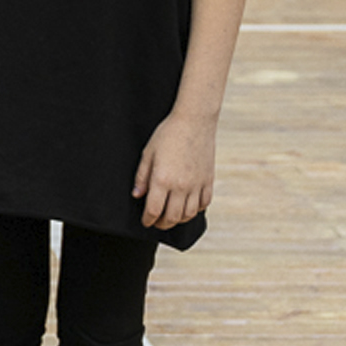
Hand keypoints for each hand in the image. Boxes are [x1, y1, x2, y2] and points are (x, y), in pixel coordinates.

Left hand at [133, 109, 216, 232]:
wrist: (194, 121)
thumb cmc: (168, 134)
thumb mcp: (148, 153)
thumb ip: (142, 176)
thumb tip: (137, 194)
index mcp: (162, 180)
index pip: (153, 210)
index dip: (147, 220)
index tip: (145, 221)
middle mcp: (181, 186)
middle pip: (172, 217)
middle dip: (162, 224)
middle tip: (156, 222)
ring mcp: (196, 185)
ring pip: (188, 214)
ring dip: (178, 220)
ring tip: (171, 216)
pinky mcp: (208, 180)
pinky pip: (203, 203)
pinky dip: (195, 210)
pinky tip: (188, 207)